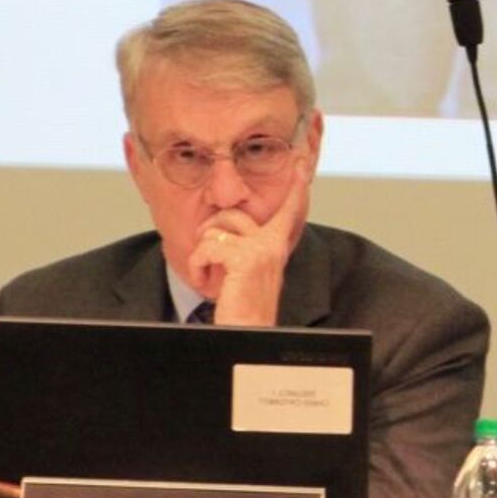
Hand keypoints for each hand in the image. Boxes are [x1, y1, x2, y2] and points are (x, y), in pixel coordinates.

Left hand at [187, 157, 313, 325]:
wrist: (248, 334)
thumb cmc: (244, 310)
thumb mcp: (248, 272)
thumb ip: (245, 248)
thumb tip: (221, 226)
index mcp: (278, 246)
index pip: (289, 210)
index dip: (294, 186)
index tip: (300, 163)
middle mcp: (275, 244)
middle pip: (233, 214)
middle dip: (210, 233)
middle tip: (209, 258)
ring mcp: (262, 250)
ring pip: (216, 230)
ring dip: (202, 254)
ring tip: (209, 276)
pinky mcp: (245, 258)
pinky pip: (206, 248)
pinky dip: (196, 266)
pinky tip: (206, 282)